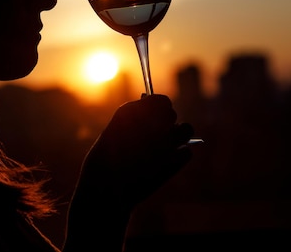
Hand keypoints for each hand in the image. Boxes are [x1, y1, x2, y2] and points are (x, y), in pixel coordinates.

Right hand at [77, 94, 192, 209]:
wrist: (105, 190)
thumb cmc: (104, 161)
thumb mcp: (114, 134)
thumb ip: (133, 122)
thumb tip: (153, 116)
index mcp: (134, 110)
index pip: (159, 100)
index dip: (157, 107)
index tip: (153, 115)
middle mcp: (152, 120)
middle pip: (171, 113)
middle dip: (166, 121)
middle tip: (156, 134)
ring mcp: (166, 139)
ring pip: (185, 129)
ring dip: (178, 135)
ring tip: (164, 147)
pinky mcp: (175, 160)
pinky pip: (186, 152)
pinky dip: (179, 157)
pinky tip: (165, 164)